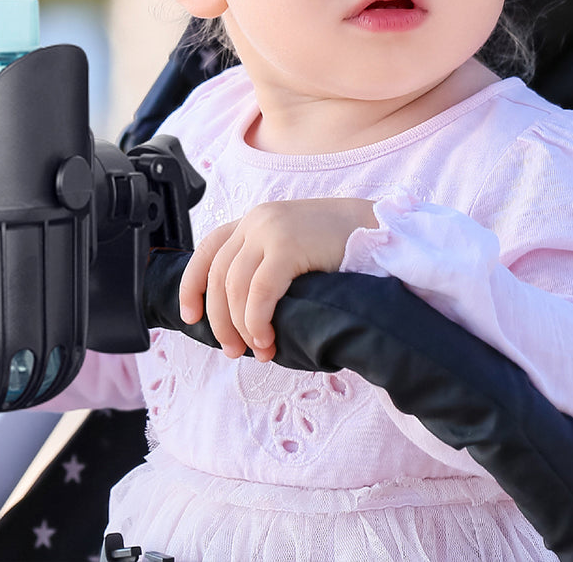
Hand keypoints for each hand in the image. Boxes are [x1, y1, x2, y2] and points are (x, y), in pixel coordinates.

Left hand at [179, 198, 377, 360]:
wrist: (383, 230)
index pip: (207, 250)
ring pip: (235, 287)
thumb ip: (267, 268)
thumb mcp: (295, 252)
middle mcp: (256, 221)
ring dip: (241, 326)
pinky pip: (259, 291)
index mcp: (254, 221)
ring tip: (260, 350)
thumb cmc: (343, 251)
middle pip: (218, 276)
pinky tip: (267, 339)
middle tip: (233, 351)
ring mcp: (270, 229)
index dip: (192, 285)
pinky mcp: (287, 244)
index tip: (190, 317)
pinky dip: (256, 320)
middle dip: (220, 319)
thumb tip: (241, 317)